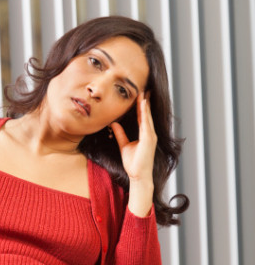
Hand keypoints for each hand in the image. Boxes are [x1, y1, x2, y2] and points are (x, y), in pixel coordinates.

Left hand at [111, 93, 156, 216]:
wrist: (138, 176)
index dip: (140, 106)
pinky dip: (144, 113)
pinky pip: (146, 123)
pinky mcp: (149, 139)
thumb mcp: (124, 146)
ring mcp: (150, 136)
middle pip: (146, 114)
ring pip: (147, 116)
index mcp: (144, 134)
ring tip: (143, 92)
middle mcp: (149, 133)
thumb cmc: (133, 163)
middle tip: (143, 88)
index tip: (138, 95)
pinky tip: (142, 105)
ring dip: (145, 104)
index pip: (141, 116)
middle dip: (145, 101)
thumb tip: (114, 124)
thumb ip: (120, 134)